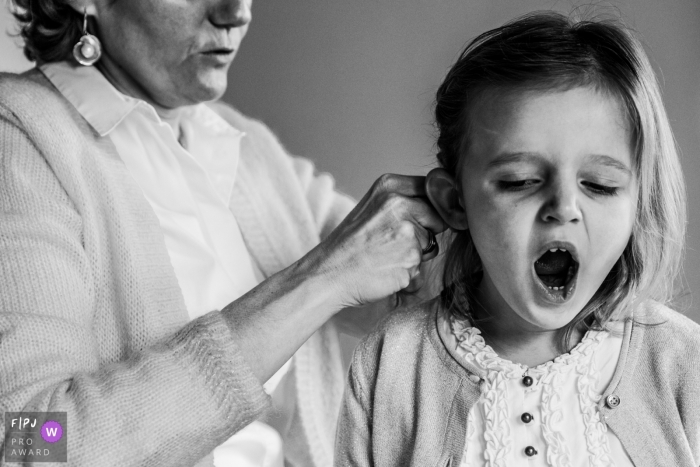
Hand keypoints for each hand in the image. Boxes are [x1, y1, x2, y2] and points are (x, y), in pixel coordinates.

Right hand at [301, 174, 445, 308]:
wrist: (328, 274)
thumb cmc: (350, 244)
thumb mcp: (373, 207)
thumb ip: (405, 200)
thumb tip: (448, 205)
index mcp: (390, 186)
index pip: (433, 189)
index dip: (434, 207)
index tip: (420, 219)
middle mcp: (399, 204)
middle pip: (439, 217)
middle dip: (426, 232)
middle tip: (393, 242)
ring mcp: (406, 231)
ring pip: (432, 244)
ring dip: (416, 254)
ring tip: (386, 256)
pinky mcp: (410, 258)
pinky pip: (422, 266)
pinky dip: (408, 272)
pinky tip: (386, 269)